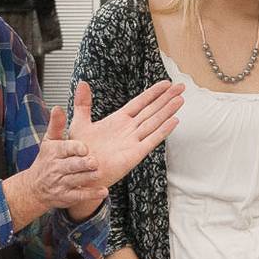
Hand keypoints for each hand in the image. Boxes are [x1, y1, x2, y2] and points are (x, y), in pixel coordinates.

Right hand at [7, 109, 104, 213]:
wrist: (35, 188)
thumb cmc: (46, 161)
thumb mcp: (49, 141)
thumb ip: (56, 125)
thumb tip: (57, 108)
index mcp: (54, 152)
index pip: (64, 149)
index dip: (74, 148)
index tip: (84, 147)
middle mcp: (57, 168)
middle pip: (71, 166)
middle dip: (82, 164)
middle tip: (94, 161)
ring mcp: (62, 183)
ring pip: (76, 180)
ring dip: (88, 178)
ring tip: (99, 174)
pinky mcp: (67, 196)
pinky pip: (80, 196)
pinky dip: (92, 194)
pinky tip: (103, 191)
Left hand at [66, 81, 184, 187]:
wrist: (80, 174)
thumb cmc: (79, 153)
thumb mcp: (79, 123)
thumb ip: (83, 104)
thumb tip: (83, 83)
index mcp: (117, 121)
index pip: (140, 102)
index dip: (153, 92)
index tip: (166, 83)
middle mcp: (128, 129)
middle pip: (152, 110)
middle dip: (166, 98)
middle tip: (180, 87)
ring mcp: (133, 141)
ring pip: (155, 122)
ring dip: (168, 111)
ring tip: (180, 99)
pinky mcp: (135, 154)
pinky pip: (152, 139)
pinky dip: (163, 130)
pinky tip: (174, 121)